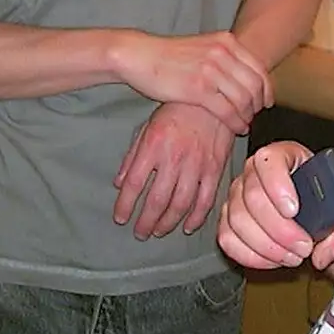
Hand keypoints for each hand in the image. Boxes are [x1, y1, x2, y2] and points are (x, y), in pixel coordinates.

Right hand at [113, 32, 272, 134]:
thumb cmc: (168, 56)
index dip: (267, 89)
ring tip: (245, 124)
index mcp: (226, 41)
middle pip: (256, 85)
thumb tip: (244, 78)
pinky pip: (228, 111)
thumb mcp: (202, 47)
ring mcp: (211, 70)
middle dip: (259, 105)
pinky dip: (237, 122)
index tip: (266, 102)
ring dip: (248, 116)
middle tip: (254, 116)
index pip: (259, 68)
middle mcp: (222, 53)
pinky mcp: (198, 89)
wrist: (139, 56)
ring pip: (244, 100)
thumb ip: (224, 58)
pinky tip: (237, 128)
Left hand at [113, 104, 235, 239]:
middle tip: (140, 233)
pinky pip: (205, 200)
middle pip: (157, 200)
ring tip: (158, 232)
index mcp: (153, 146)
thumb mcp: (147, 127)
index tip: (120, 218)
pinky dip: (196, 217)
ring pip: (180, 204)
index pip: (134, 184)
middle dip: (146, 221)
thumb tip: (119, 183)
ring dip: (168, 223)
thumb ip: (132, 156)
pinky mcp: (214, 169)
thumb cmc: (176, 111)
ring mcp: (196, 165)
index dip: (125, 205)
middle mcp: (173, 159)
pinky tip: (187, 227)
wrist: (211, 100)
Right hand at [218, 142, 333, 272]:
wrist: (321, 218)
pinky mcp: (229, 221)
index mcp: (285, 156)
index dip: (277, 184)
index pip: (269, 160)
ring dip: (267, 247)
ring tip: (294, 256)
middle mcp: (255, 172)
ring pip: (237, 221)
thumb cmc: (330, 204)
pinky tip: (274, 259)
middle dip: (279, 229)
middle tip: (304, 247)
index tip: (294, 211)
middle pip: (251, 196)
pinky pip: (228, 239)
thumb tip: (323, 254)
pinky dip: (251, 256)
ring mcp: (238, 196)